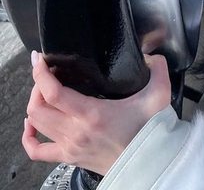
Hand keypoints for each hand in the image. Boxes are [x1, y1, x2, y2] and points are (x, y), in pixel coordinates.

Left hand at [23, 51, 170, 174]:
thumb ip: (157, 67)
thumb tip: (151, 55)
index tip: (39, 59)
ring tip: (44, 91)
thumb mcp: (159, 94)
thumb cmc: (151, 132)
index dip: (41, 74)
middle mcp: (76, 132)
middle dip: (38, 85)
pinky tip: (33, 125)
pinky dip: (29, 137)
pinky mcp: (70, 157)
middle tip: (48, 72)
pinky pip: (37, 151)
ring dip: (35, 105)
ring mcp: (70, 146)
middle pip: (37, 108)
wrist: (150, 163)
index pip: (53, 93)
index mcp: (93, 114)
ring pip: (35, 125)